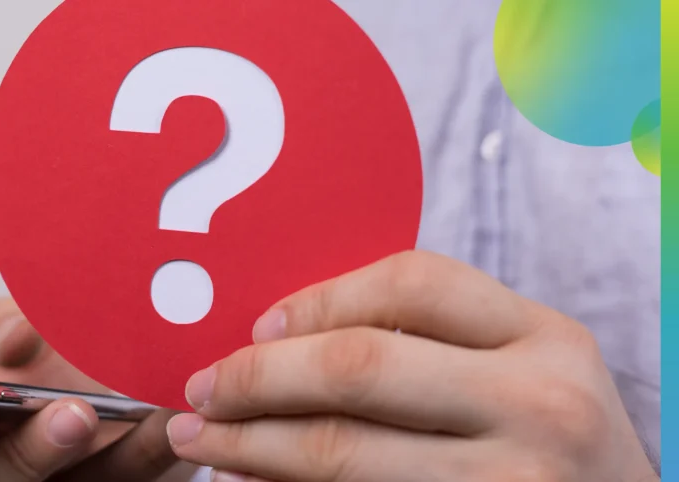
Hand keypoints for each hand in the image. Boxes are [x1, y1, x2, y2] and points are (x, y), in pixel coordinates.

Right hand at [0, 298, 194, 481]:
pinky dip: (147, 450)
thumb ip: (8, 328)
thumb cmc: (55, 361)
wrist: (125, 381)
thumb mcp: (23, 335)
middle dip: (23, 455)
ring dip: (90, 459)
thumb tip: (16, 331)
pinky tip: (166, 417)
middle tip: (70, 415)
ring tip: (128, 415)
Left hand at [166, 251, 658, 481]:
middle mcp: (537, 406)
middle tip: (202, 388)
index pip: (414, 282)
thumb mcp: (526, 372)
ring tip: (202, 441)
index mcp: (546, 339)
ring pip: (343, 454)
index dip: (319, 299)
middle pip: (360, 367)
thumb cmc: (552, 443)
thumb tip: (283, 339)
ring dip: (251, 446)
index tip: (258, 327)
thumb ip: (436, 343)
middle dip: (258, 378)